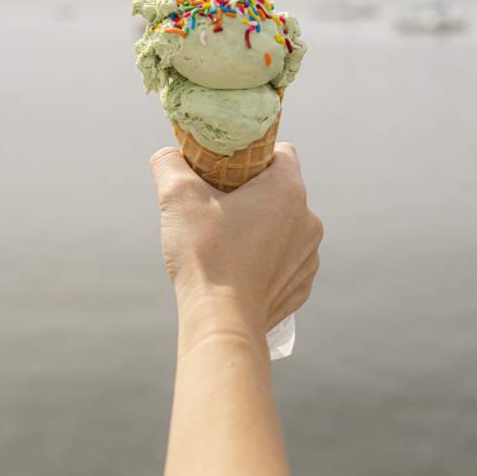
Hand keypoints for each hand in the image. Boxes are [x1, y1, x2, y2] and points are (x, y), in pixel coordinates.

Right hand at [150, 143, 322, 339]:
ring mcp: (309, 255)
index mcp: (288, 190)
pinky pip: (285, 259)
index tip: (226, 173)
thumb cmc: (204, 255)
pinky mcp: (301, 284)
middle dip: (252, 194)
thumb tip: (167, 154)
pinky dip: (266, 259)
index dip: (252, 157)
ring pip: (285, 225)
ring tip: (227, 241)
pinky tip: (240, 268)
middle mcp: (309, 220)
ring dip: (262, 227)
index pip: (280, 152)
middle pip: (281, 191)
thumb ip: (170, 163)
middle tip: (218, 207)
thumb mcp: (178, 197)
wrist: (222, 322)